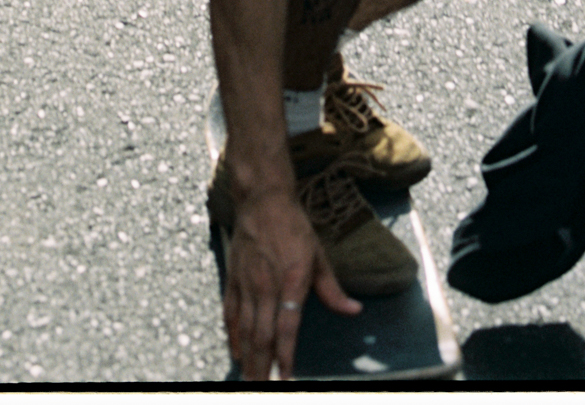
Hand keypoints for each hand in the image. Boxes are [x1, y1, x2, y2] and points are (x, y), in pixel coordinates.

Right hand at [225, 190, 360, 380]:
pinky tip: (236, 352)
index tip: (286, 376)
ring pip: (245, 329)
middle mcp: (266, 284)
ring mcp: (246, 283)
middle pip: (262, 334)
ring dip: (247, 357)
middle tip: (262, 387)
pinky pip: (230, 313)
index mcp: (291, 279)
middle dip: (262, 365)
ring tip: (250, 378)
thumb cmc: (294, 226)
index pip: (287, 326)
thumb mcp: (318, 254)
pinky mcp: (233, 278)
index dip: (286, 354)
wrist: (262, 199)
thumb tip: (354, 310)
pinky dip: (233, 335)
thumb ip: (332, 288)